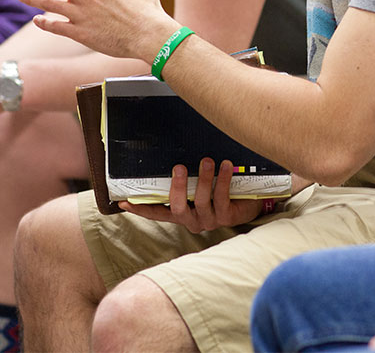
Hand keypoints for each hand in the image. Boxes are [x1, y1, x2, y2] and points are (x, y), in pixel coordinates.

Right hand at [119, 158, 262, 232]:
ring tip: (207, 161)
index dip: (141, 209)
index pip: (157, 213)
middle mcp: (193, 220)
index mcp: (182, 213)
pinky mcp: (227, 217)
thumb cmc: (219, 190)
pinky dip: (222, 180)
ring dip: (203, 179)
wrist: (249, 202)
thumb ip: (186, 178)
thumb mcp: (199, 185)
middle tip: (178, 167)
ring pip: (201, 202)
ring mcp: (209, 220)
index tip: (125, 201)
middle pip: (177, 209)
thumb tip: (172, 154)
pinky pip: (221, 197)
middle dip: (177, 188)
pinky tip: (226, 166)